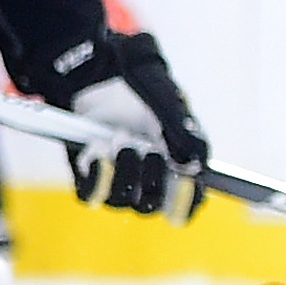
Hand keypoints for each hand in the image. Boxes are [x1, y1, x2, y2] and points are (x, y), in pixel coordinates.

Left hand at [42, 29, 207, 220]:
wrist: (104, 79)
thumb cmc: (144, 93)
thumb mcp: (169, 106)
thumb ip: (185, 133)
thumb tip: (195, 164)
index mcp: (176, 169)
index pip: (185, 203)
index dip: (186, 201)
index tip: (184, 184)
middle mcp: (146, 182)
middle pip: (151, 205)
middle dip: (151, 178)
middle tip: (150, 149)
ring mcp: (117, 181)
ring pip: (120, 200)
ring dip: (123, 169)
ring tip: (121, 136)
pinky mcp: (90, 176)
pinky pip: (91, 194)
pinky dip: (96, 175)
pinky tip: (99, 152)